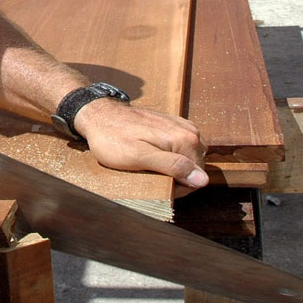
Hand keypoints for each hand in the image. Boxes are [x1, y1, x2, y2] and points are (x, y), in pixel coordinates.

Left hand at [72, 100, 208, 189]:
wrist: (99, 115)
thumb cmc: (114, 139)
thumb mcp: (140, 158)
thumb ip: (172, 167)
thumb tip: (203, 179)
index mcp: (185, 140)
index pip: (198, 177)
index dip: (179, 187)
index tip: (157, 184)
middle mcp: (189, 131)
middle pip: (195, 167)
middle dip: (177, 177)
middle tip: (150, 176)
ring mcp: (181, 126)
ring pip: (188, 158)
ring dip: (173, 167)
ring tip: (150, 167)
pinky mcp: (172, 124)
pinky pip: (180, 147)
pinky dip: (170, 155)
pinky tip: (152, 155)